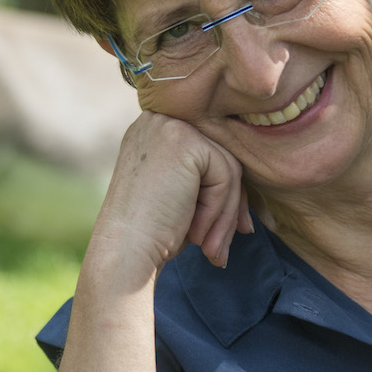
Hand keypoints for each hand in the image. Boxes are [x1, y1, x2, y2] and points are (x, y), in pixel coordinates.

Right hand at [83, 111, 252, 288]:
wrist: (125, 251)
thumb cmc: (150, 233)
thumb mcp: (178, 195)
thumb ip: (204, 178)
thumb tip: (246, 191)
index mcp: (153, 131)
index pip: (207, 152)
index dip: (223, 191)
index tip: (231, 229)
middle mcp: (158, 120)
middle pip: (221, 155)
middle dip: (231, 203)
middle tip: (223, 246)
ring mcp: (170, 126)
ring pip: (229, 167)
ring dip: (225, 215)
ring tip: (209, 248)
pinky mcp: (184, 141)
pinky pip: (226, 175)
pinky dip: (217, 211)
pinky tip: (195, 233)